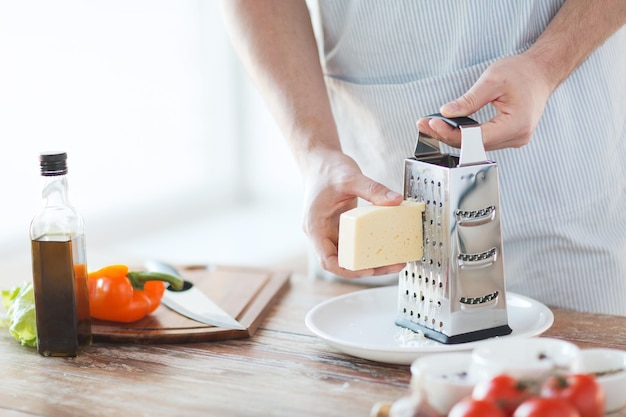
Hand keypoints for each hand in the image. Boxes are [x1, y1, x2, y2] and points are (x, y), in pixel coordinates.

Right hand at [302, 149, 403, 277]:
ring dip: (370, 260)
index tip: (368, 269)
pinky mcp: (340, 227)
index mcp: (315, 227)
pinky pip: (354, 243)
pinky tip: (387, 245)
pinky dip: (369, 247)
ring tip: (395, 260)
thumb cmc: (327, 170)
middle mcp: (321, 233)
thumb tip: (395, 200)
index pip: (327, 260)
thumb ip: (373, 189)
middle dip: (367, 268)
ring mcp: (330, 232)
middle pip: (342, 261)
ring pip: (349, 255)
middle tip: (393, 265)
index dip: (347, 269)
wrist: (320, 161)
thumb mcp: (351, 177)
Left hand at [416, 53, 553, 150]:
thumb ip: (469, 100)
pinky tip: (449, 127)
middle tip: (424, 124)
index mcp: (515, 125)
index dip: (451, 133)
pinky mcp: (508, 137)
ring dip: (453, 136)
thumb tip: (446, 112)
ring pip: (475, 145)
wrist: (541, 72)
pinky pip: (481, 140)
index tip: (432, 123)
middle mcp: (516, 137)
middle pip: (473, 145)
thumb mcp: (492, 80)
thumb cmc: (522, 72)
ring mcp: (514, 140)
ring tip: (432, 125)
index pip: (475, 138)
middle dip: (447, 135)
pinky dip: (464, 135)